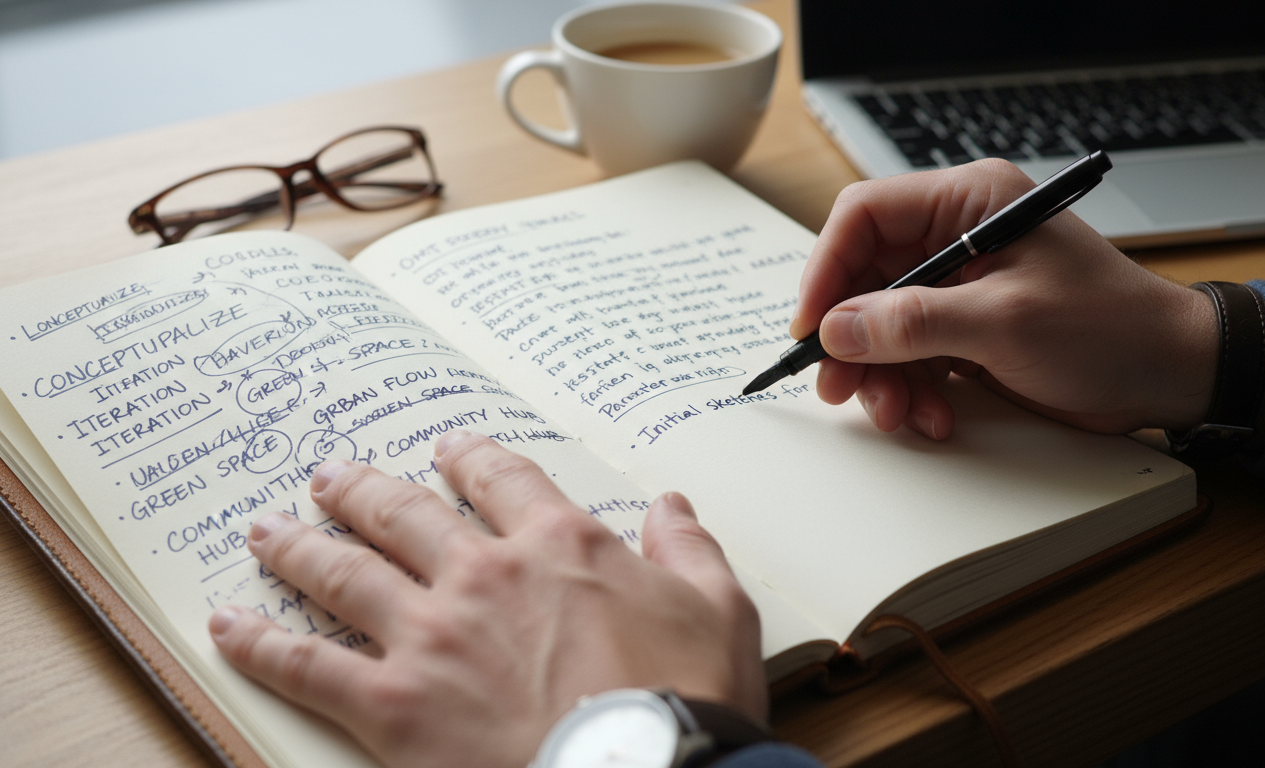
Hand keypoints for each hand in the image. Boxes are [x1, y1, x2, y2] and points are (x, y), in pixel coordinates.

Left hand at [209, 431, 764, 767]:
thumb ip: (688, 549)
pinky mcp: (394, 705)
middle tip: (329, 475)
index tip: (449, 449)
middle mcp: (482, 575)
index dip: (470, 458)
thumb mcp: (717, 610)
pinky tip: (229, 627)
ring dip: (299, 545)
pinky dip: (262, 644)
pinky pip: (309, 666)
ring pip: (343, 572)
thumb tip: (673, 505)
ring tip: (267, 528)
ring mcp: (431, 636)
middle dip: (360, 489)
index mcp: (558, 546)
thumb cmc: (683, 699)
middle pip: (401, 513)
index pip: (501, 479)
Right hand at [792, 159, 1218, 436]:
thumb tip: (838, 328)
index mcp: (970, 201)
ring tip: (898, 412)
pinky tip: (931, 416)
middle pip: (865, 277)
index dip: (827, 269)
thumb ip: (914, 323)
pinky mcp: (967, 329)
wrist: (1171, 375)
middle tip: (838, 384)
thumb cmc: (1111, 330)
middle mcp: (959, 236)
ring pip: (881, 323)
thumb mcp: (1005, 323)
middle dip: (851, 337)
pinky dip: (910, 389)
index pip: (865, 216)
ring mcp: (961, 285)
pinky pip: (911, 354)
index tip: (812, 325)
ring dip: (880, 375)